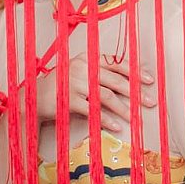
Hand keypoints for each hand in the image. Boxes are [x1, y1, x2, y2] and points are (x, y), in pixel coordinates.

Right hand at [37, 52, 156, 135]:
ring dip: (123, 108)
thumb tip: (130, 82)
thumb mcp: (81, 73)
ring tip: (135, 118)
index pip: (116, 63)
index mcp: (88, 58)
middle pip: (115, 80)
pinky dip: (106, 119)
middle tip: (150, 102)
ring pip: (106, 96)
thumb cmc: (63, 85)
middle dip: (135, 92)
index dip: (135, 72)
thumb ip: (101, 74)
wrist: (34, 97)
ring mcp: (75, 83)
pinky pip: (92, 110)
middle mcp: (82, 67)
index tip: (150, 81)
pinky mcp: (68, 100)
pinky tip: (116, 126)